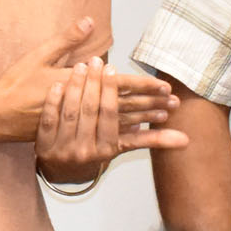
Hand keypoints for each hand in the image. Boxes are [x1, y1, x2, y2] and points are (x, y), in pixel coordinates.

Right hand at [0, 21, 172, 140]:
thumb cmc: (16, 84)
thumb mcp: (39, 56)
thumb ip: (67, 40)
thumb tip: (89, 20)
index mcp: (77, 84)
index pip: (117, 86)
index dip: (142, 87)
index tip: (163, 87)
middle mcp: (81, 108)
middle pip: (124, 106)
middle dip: (150, 103)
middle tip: (174, 101)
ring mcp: (78, 124)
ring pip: (117, 122)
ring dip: (143, 118)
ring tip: (164, 115)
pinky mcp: (74, 135)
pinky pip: (104, 137)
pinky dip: (124, 135)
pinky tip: (139, 134)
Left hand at [36, 57, 188, 181]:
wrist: (61, 170)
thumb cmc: (97, 150)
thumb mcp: (122, 147)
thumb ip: (151, 140)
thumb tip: (186, 140)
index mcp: (106, 149)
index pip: (110, 115)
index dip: (111, 91)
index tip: (111, 68)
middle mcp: (84, 151)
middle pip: (90, 111)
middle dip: (94, 83)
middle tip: (97, 60)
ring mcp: (62, 149)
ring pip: (70, 112)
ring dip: (75, 87)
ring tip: (81, 65)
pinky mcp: (43, 145)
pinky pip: (48, 119)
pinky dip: (53, 101)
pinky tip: (58, 82)